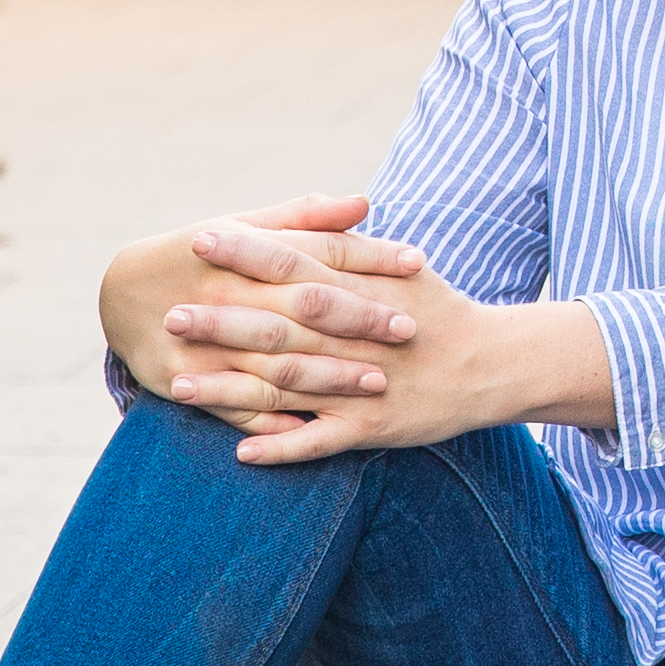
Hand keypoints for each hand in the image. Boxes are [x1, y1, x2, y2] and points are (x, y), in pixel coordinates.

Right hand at [101, 192, 409, 412]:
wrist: (118, 292)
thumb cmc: (197, 255)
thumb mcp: (244, 226)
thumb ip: (305, 218)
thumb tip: (366, 204)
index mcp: (242, 249)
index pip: (318, 249)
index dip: (369, 256)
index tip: (418, 262)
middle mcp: (224, 293)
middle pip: (302, 306)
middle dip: (359, 318)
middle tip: (408, 328)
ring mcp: (202, 341)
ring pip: (275, 361)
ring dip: (329, 374)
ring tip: (377, 380)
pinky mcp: (182, 381)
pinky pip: (235, 405)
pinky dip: (274, 417)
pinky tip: (314, 424)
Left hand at [203, 237, 616, 468]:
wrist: (494, 363)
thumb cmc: (440, 309)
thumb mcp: (401, 267)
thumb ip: (350, 246)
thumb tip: (310, 214)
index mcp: (360, 288)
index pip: (295, 261)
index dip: (247, 250)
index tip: (200, 238)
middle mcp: (356, 335)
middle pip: (280, 324)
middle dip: (223, 319)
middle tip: (170, 314)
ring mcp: (361, 384)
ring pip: (286, 385)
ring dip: (230, 386)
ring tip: (178, 383)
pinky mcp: (371, 427)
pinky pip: (319, 440)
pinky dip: (280, 447)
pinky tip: (239, 451)